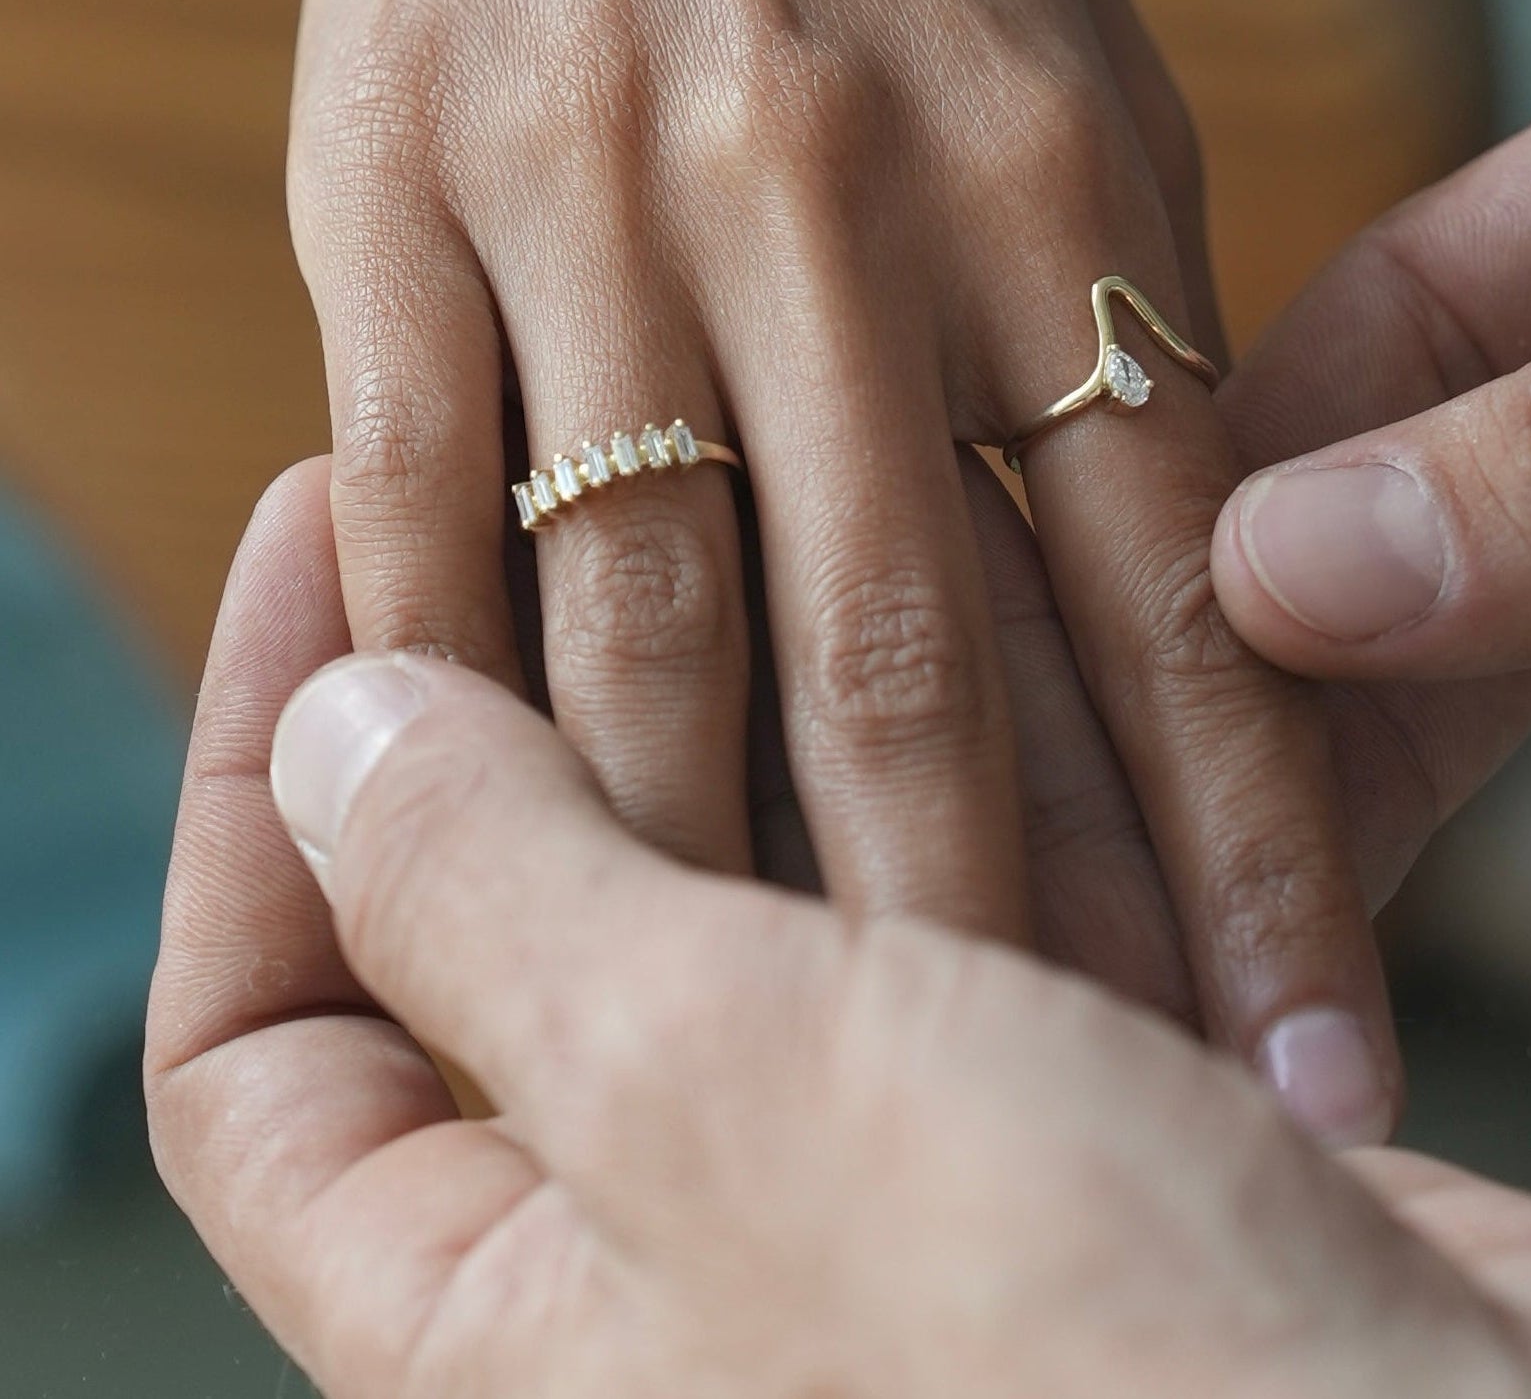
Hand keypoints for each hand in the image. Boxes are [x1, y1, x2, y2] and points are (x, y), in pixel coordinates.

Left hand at [145, 468, 1530, 1398]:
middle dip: (537, 683)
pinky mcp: (1078, 1107)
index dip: (253, 777)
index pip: (255, 1047)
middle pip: (515, 926)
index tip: (314, 514)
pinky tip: (995, 581)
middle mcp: (677, 1255)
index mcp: (503, 1325)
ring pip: (763, 873)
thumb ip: (503, 906)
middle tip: (560, 425)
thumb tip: (333, 728)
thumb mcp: (721, 1101)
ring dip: (785, 694)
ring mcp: (886, 1177)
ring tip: (806, 474)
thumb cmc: (1077, 1367)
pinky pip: (965, 888)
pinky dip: (971, 752)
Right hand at [289, 0, 1387, 1115]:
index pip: (1172, 574)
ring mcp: (592, 202)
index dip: (1249, 838)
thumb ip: (1116, 321)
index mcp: (1049, 160)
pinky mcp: (391, 196)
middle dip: (1004, 934)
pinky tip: (505, 862)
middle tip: (1070, 1128)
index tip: (1314, 1042)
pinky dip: (469, 715)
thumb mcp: (1073, 49)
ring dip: (727, 883)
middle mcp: (829, 201)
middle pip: (920, 657)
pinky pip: (428, 515)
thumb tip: (1155, 610)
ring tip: (789, 1063)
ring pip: (657, 631)